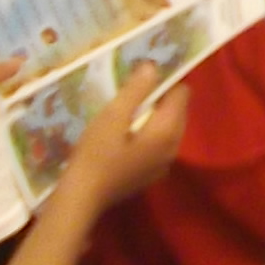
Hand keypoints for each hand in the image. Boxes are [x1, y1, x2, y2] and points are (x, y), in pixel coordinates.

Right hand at [65, 67, 186, 208]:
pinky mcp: (151, 174)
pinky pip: (158, 144)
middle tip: (132, 89)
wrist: (82, 197)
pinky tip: (124, 134)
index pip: (182, 93)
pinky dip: (147, 134)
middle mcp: (173, 147)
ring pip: (168, 128)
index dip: (166, 80)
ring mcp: (164, 164)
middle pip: (177, 111)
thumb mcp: (113, 115)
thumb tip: (153, 66)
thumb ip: (136, 89)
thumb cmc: (96, 154)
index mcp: (168, 130)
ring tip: (126, 109)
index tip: (144, 74)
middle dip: (160, 97)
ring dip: (153, 115)